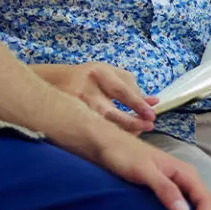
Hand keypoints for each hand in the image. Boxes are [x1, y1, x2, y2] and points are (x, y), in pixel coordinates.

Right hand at [35, 62, 156, 133]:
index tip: (152, 114)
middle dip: (132, 122)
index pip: (121, 91)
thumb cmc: (91, 76)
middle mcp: (85, 90)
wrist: (57, 81)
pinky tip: (121, 135)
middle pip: (110, 113)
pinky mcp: (70, 118)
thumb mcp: (111, 73)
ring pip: (102, 125)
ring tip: (138, 131)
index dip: (138, 104)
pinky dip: (110, 134)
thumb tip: (153, 102)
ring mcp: (75, 106)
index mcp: (98, 73)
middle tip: (148, 126)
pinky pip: (94, 130)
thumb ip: (133, 87)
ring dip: (123, 131)